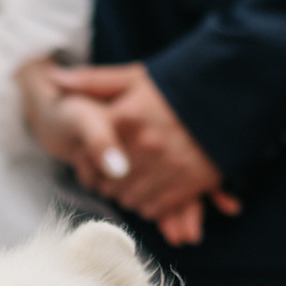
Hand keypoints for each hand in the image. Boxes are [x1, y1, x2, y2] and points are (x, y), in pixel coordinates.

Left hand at [49, 63, 241, 245]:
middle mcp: (143, 146)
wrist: (229, 94)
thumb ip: (93, 81)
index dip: (88, 161)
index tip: (92, 159)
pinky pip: (155, 208)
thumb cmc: (176, 85)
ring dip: (128, 195)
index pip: (90, 155)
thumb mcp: (134, 77)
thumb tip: (56, 78)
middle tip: (115, 173)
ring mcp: (166, 168)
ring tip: (135, 180)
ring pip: (130, 199)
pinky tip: (152, 189)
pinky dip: (149, 205)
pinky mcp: (187, 184)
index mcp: (126, 119)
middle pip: (108, 183)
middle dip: (107, 181)